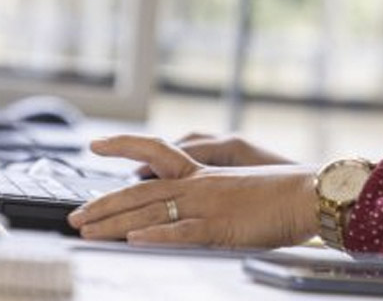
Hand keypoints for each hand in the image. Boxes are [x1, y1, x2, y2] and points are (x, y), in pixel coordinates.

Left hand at [68, 135, 317, 248]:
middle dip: (102, 205)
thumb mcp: (238, 190)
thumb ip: (212, 197)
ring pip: (150, 212)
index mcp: (201, 173)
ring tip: (87, 231)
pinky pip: (181, 231)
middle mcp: (197, 184)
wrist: (308, 193)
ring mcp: (205, 205)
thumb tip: (192, 209)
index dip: (122, 145)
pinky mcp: (219, 227)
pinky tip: (135, 239)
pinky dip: (156, 235)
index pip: (153, 151)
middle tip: (74, 216)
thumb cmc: (280, 196)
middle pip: (139, 192)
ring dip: (114, 223)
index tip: (95, 144)